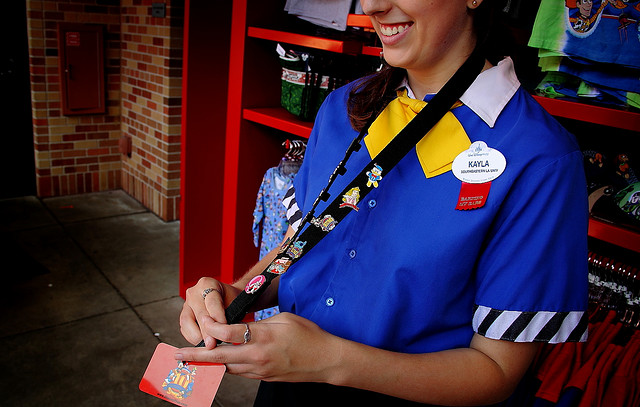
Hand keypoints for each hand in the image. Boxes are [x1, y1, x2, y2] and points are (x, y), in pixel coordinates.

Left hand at [174, 312, 341, 382]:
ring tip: (191, 361)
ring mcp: (261, 370)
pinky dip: (227, 367)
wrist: (326, 360)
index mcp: (263, 336)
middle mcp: (258, 356)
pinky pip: (240, 373)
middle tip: (176, 355)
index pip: (229, 332)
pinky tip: (219, 363)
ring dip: (209, 364)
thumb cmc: (309, 335)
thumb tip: (241, 327)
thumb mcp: (285, 319)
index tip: (203, 322)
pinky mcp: (264, 378)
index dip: (212, 327)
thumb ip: (260, 323)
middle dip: (195, 356)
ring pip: (227, 368)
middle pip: (220, 357)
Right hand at [179, 277, 236, 345]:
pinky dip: (192, 338)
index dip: (218, 318)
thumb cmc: (233, 300)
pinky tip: (201, 344)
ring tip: (208, 346)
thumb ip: (231, 313)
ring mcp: (186, 303)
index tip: (224, 331)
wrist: (227, 298)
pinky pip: (184, 328)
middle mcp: (194, 292)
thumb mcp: (235, 302)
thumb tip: (226, 332)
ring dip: (197, 336)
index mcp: (208, 283)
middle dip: (207, 331)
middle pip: (199, 314)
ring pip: (187, 322)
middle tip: (213, 344)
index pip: (212, 303)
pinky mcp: (184, 315)